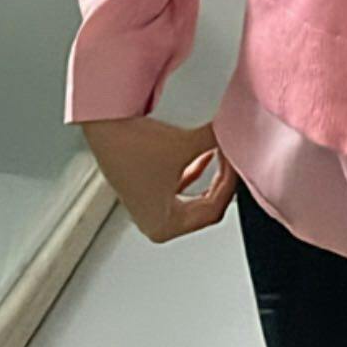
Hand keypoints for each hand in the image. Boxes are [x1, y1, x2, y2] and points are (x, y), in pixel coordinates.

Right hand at [80, 115, 238, 242]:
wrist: (104, 119)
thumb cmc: (133, 141)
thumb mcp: (189, 145)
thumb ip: (222, 145)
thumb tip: (242, 136)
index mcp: (163, 227)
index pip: (213, 210)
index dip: (229, 182)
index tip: (234, 158)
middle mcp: (153, 220)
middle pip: (206, 205)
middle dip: (221, 178)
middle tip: (230, 155)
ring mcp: (148, 203)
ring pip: (195, 193)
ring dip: (208, 171)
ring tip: (217, 149)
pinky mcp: (145, 184)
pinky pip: (181, 183)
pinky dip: (194, 167)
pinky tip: (201, 150)